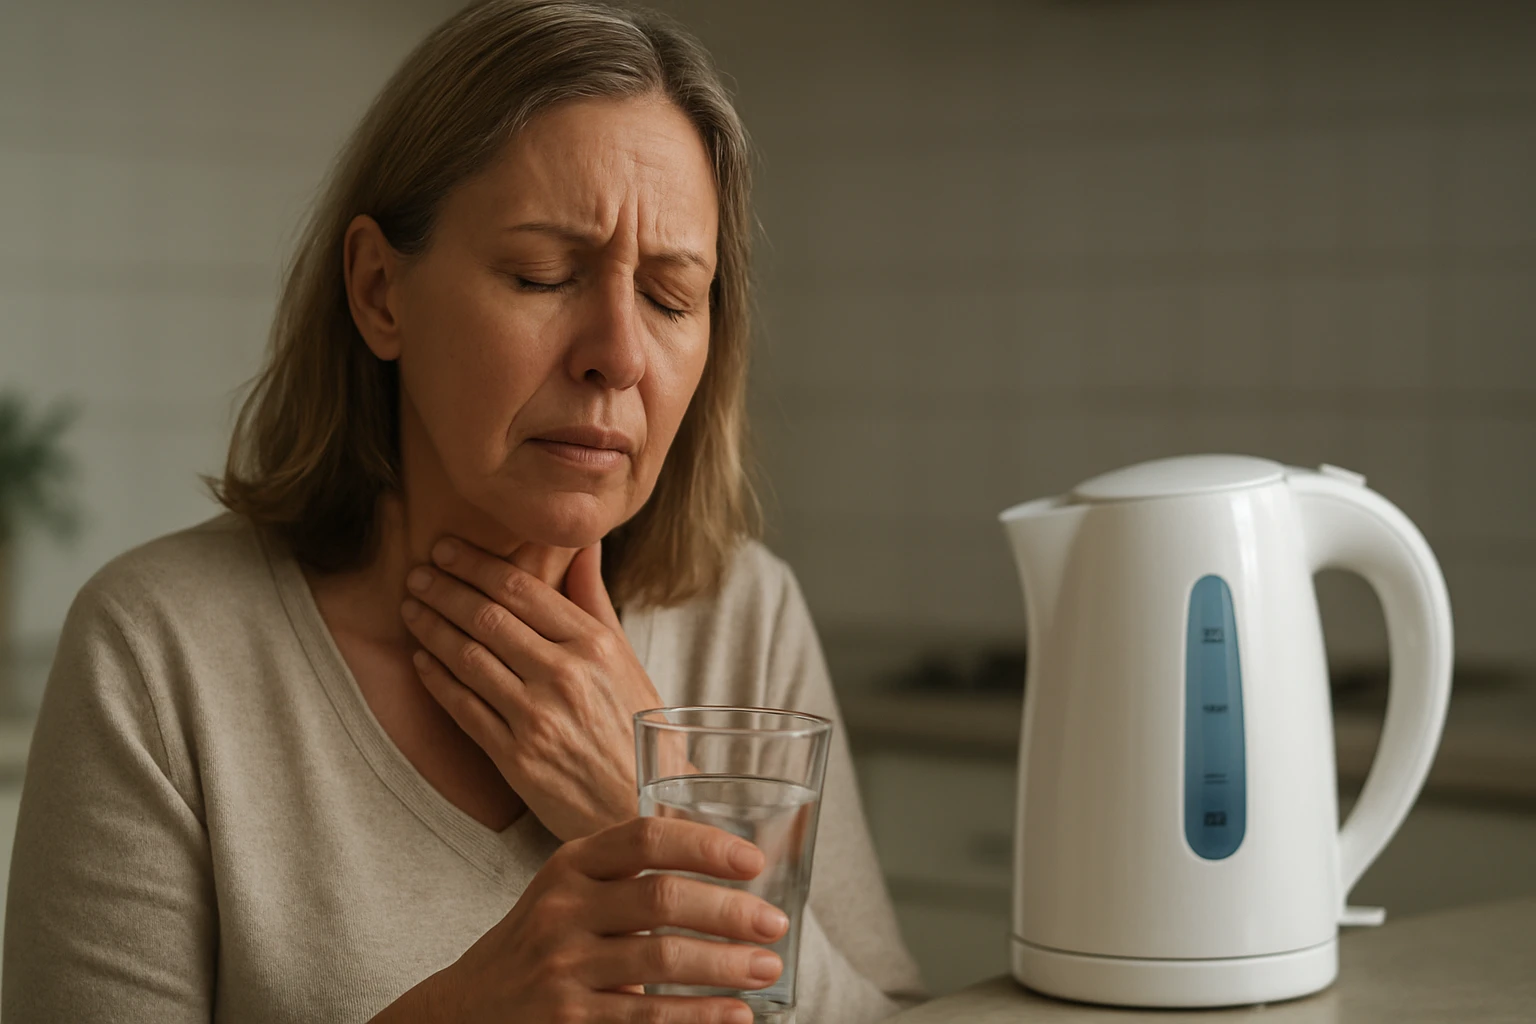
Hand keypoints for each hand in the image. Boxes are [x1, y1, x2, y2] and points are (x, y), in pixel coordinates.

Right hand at [397, 817, 788, 1023]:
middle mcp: (563, 908)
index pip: (647, 837)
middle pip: (662, 899)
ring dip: (726, 965)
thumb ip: (629, 872)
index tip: (754, 862)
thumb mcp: (571, 888)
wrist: (468, 1008)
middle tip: (775, 923)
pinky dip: (700, 1016)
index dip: (706, 845)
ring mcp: (563, 967)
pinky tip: (735, 1014)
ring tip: (766, 967)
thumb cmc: (541, 940)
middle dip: (730, 912)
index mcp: (571, 864)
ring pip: (662, 960)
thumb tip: (727, 869)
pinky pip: (647, 1018)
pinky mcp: (569, 1020)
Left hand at [401, 536, 663, 840]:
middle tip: (418, 572)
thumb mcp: (628, 660)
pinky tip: (421, 660)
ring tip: (411, 607)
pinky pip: (463, 707)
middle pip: (488, 617)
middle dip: (445, 589)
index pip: (522, 590)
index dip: (477, 564)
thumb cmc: (639, 732)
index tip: (447, 548)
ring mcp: (537, 717)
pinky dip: (437, 679)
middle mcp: (565, 675)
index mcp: (595, 645)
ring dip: (432, 627)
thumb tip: (582, 542)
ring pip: (468, 658)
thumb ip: (595, 600)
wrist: (642, 809)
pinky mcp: (515, 757)